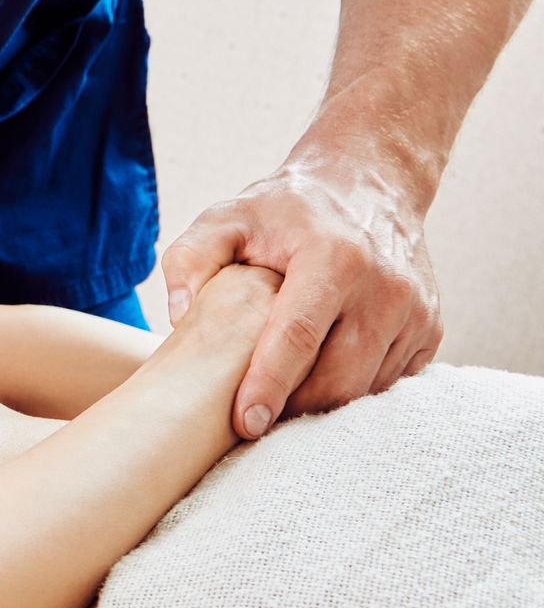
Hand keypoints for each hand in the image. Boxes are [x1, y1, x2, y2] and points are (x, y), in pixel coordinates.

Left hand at [161, 149, 441, 439]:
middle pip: (338, 377)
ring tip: (282, 402)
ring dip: (322, 404)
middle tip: (253, 419)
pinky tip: (319, 380)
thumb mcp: (227, 218)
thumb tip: (178, 314)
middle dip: (293, 408)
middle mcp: (384, 286)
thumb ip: (190, 258)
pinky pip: (389, 381)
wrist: (367, 184)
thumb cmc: (285, 210)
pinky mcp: (430, 328)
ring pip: (365, 387)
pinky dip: (353, 391)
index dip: (270, 385)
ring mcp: (416, 310)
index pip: (298, 336)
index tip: (245, 424)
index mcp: (333, 258)